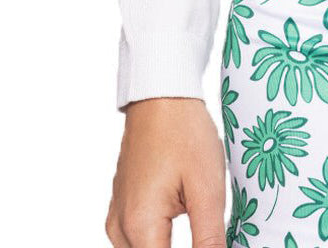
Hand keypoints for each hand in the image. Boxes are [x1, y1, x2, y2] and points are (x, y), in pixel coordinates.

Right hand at [107, 97, 225, 247]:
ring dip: (166, 247)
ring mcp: (117, 218)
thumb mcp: (208, 187)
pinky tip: (183, 222)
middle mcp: (120, 228)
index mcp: (139, 225)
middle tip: (207, 234)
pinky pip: (137, 240)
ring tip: (198, 227)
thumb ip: (209, 238)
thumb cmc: (184, 133)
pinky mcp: (121, 208)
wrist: (161, 95)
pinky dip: (159, 241)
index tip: (210, 244)